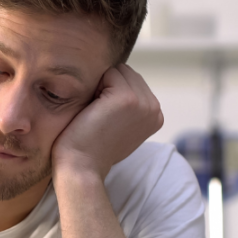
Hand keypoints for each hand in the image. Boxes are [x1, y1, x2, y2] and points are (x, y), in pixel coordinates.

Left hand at [52, 63, 162, 180]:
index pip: (134, 82)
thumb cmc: (91, 148)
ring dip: (102, 86)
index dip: (112, 94)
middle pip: (127, 73)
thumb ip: (128, 107)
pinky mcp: (127, 98)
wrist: (82, 166)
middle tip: (99, 116)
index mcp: (156, 115)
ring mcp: (143, 103)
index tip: (106, 119)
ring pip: (118, 71)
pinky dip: (95, 87)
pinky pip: (108, 73)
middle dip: (108, 87)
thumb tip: (117, 79)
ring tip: (97, 113)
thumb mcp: (120, 126)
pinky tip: (93, 110)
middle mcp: (155, 109)